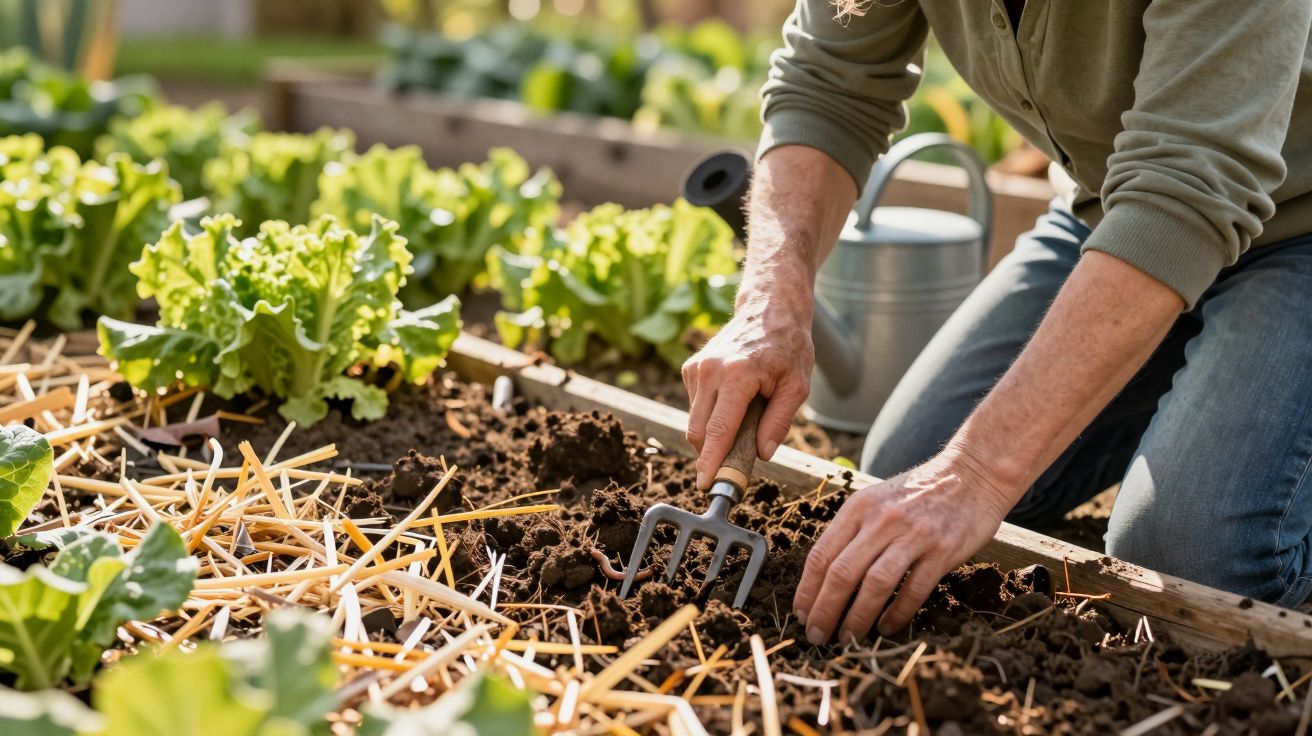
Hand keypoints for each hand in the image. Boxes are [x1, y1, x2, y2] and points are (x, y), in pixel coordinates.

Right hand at [683, 287, 813, 488]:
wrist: (768, 309)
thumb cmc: (787, 346)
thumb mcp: (797, 386)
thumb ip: (779, 421)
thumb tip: (762, 453)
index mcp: (738, 374)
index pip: (719, 429)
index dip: (711, 461)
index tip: (706, 484)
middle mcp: (710, 370)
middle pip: (700, 431)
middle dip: (711, 454)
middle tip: (733, 467)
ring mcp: (697, 368)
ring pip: (695, 421)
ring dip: (714, 433)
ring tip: (744, 419)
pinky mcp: (691, 368)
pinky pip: (695, 407)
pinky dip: (711, 415)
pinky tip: (733, 401)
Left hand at [792, 449, 1016, 644]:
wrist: (971, 475)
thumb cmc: (918, 493)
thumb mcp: (876, 500)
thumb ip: (852, 531)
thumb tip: (824, 577)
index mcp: (858, 508)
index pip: (821, 554)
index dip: (807, 590)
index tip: (800, 614)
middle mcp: (882, 520)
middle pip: (842, 573)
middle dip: (825, 611)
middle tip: (817, 636)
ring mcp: (914, 535)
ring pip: (875, 584)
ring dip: (857, 618)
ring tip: (848, 640)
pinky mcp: (943, 550)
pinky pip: (914, 590)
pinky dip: (897, 614)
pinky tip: (886, 628)